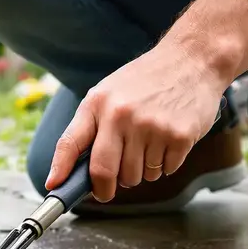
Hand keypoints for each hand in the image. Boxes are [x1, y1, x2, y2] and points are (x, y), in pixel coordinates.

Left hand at [45, 45, 226, 201]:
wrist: (192, 59)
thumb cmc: (146, 81)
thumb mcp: (108, 92)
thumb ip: (91, 127)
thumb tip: (72, 170)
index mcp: (98, 103)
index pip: (70, 143)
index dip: (61, 170)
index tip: (55, 188)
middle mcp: (121, 115)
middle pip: (104, 172)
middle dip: (105, 189)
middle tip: (109, 188)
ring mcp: (150, 126)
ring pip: (137, 176)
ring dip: (141, 172)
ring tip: (148, 145)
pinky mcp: (178, 136)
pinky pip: (164, 172)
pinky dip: (164, 165)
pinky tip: (167, 141)